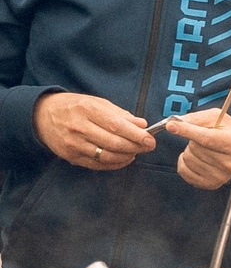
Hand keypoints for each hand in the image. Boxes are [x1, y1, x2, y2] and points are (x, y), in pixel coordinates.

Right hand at [35, 93, 154, 171]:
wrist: (43, 115)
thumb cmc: (75, 107)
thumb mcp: (97, 103)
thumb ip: (121, 114)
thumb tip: (142, 125)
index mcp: (87, 110)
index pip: (116, 126)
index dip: (136, 135)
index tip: (150, 139)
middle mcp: (78, 128)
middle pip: (113, 143)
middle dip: (135, 147)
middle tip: (148, 147)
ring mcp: (73, 144)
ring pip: (106, 156)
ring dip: (126, 156)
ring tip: (136, 152)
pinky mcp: (70, 156)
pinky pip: (97, 164)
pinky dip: (114, 164)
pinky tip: (124, 159)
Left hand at [163, 109, 230, 189]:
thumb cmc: (228, 132)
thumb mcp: (217, 118)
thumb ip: (196, 119)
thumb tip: (173, 124)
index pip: (206, 138)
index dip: (187, 131)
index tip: (171, 126)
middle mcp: (229, 163)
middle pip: (194, 148)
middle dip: (192, 140)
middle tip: (204, 139)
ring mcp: (220, 176)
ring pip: (188, 159)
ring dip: (189, 151)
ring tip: (203, 149)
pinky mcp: (210, 184)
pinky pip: (183, 171)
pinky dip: (184, 162)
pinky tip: (196, 158)